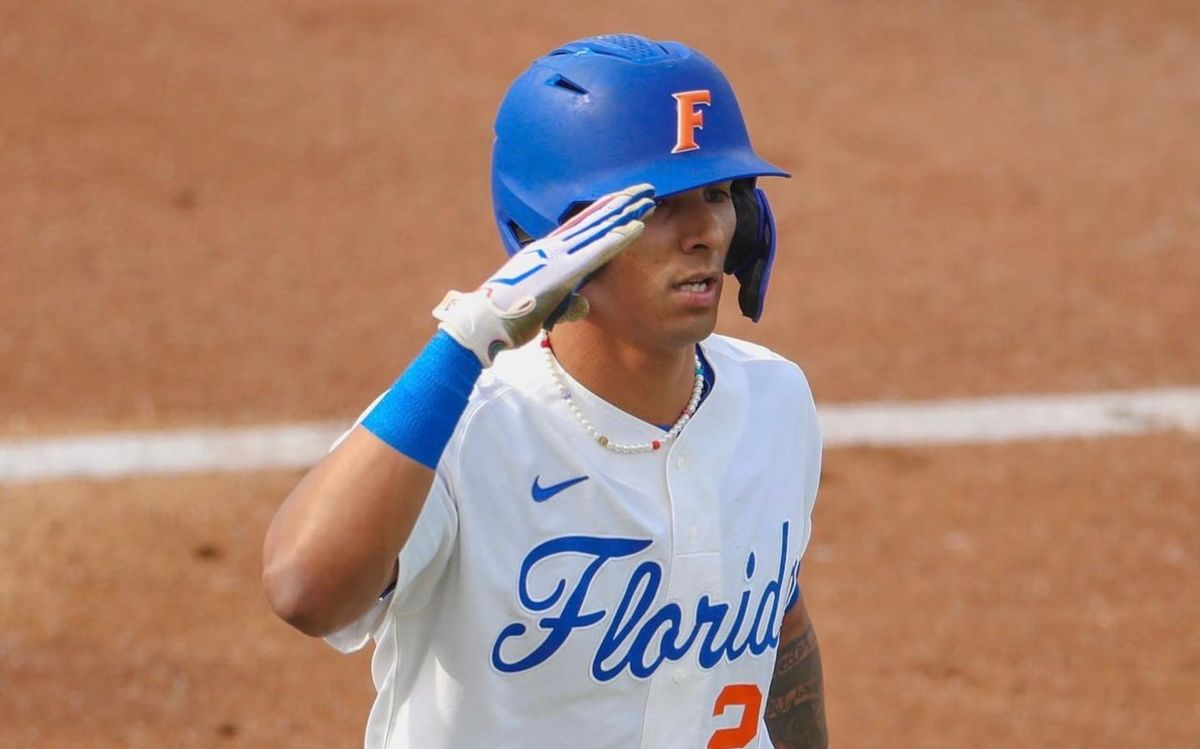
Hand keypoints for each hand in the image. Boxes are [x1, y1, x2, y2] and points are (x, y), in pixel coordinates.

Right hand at [433, 183, 654, 365]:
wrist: (483, 321)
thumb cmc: (505, 319)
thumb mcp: (542, 308)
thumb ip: (566, 303)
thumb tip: (585, 306)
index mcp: (544, 253)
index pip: (580, 225)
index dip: (603, 210)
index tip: (623, 199)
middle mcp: (551, 248)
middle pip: (594, 220)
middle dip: (620, 204)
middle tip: (645, 188)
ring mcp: (557, 257)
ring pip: (599, 228)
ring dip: (626, 213)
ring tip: (648, 198)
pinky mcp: (563, 271)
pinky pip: (598, 251)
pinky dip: (619, 238)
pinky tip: (637, 227)